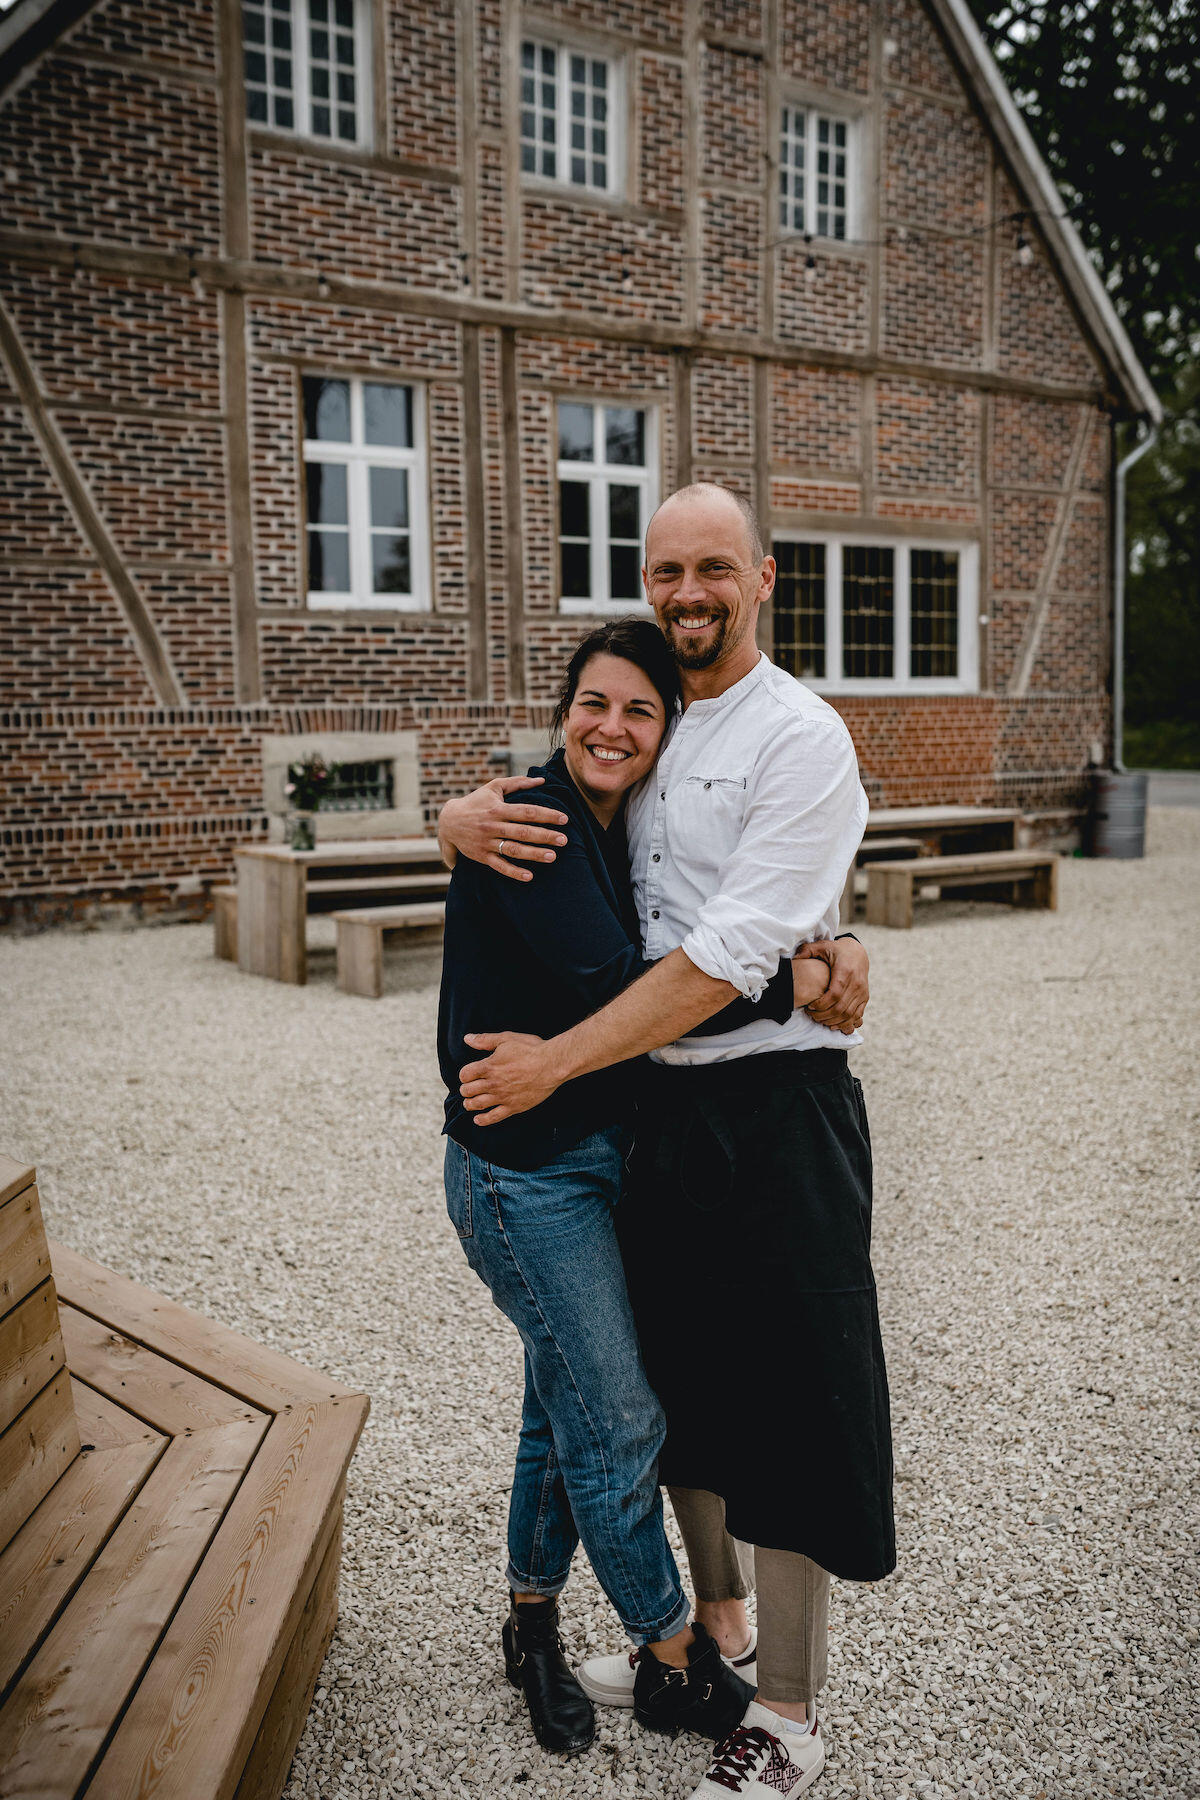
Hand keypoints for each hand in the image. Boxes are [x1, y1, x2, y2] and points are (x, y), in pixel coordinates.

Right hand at [438, 778, 568, 881]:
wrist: (448, 821)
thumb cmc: (476, 801)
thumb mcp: (494, 787)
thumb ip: (517, 783)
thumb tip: (541, 780)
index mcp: (498, 809)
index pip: (527, 812)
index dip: (547, 815)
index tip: (564, 819)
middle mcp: (493, 826)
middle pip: (523, 832)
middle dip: (545, 836)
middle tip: (565, 840)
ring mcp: (487, 843)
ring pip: (513, 850)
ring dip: (534, 854)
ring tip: (553, 857)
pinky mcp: (482, 856)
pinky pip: (499, 866)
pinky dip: (513, 872)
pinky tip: (529, 876)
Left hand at [460, 1032, 558, 1122]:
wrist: (552, 1065)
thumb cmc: (531, 1049)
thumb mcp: (507, 1039)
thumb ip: (485, 1040)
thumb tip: (467, 1038)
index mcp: (489, 1066)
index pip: (465, 1074)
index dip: (464, 1075)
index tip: (467, 1075)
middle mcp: (493, 1083)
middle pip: (468, 1090)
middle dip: (465, 1090)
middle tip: (467, 1089)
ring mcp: (502, 1097)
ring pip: (477, 1104)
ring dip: (469, 1104)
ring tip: (469, 1103)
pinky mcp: (513, 1107)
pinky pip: (493, 1117)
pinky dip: (483, 1120)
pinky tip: (478, 1120)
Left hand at [797, 937, 868, 1033]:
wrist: (858, 953)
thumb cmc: (837, 951)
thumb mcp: (823, 946)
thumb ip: (807, 950)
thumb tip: (795, 957)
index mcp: (845, 972)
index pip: (834, 995)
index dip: (821, 1004)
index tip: (809, 1006)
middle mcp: (856, 983)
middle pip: (840, 1008)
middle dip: (824, 1015)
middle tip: (811, 1015)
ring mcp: (862, 992)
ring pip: (849, 1015)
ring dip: (833, 1021)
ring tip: (820, 1020)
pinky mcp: (865, 997)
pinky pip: (857, 1015)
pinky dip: (845, 1023)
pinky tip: (833, 1024)